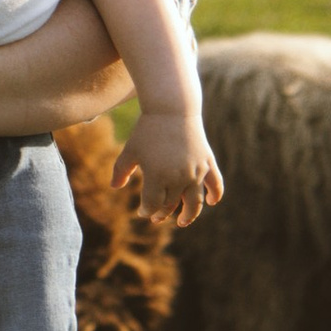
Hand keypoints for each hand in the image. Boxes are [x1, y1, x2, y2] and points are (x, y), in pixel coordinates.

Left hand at [113, 107, 223, 227]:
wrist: (172, 109)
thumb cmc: (147, 130)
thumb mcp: (131, 150)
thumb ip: (121, 170)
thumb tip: (114, 187)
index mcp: (157, 176)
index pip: (152, 204)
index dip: (146, 211)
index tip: (142, 211)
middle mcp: (179, 178)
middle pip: (171, 204)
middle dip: (162, 213)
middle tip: (156, 217)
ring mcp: (196, 172)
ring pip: (195, 202)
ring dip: (189, 215)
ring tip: (182, 221)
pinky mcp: (207, 163)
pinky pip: (216, 184)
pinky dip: (215, 195)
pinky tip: (211, 202)